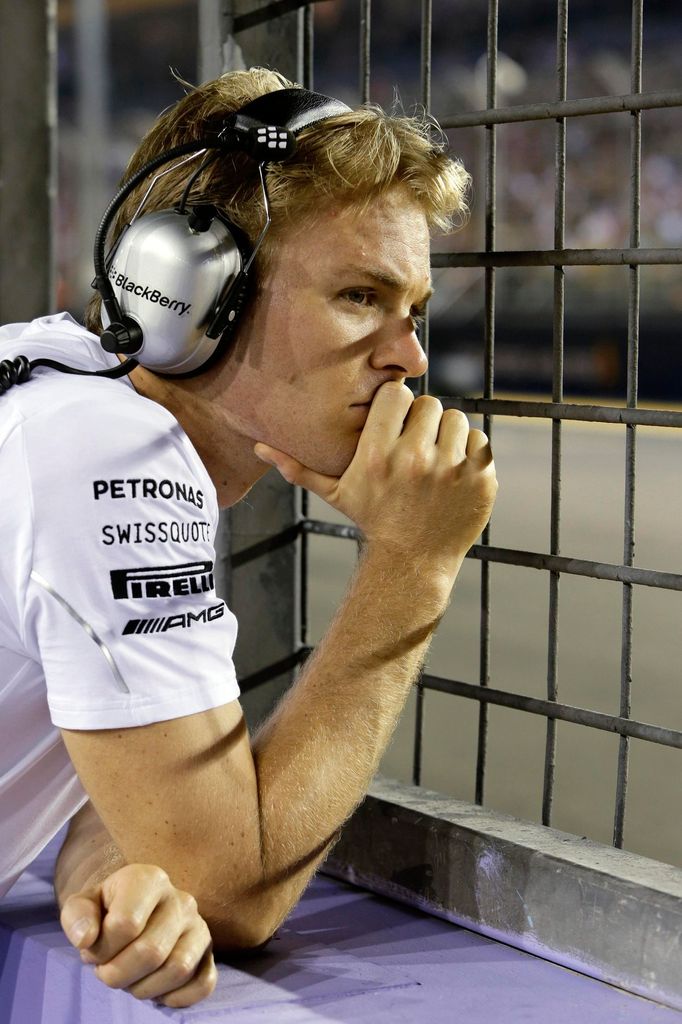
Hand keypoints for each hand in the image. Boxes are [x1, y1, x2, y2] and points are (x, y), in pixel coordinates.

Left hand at [60, 864, 215, 1007]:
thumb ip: (76, 916)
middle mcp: (181, 899)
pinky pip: (205, 983)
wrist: (131, 909)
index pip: (126, 924)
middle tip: (107, 970)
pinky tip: (157, 989)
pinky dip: (178, 997)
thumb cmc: (106, 909)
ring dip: (144, 988)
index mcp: (149, 879)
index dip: (101, 949)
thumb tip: (86, 939)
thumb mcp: (83, 905)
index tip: (93, 948)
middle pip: (151, 951)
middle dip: (118, 974)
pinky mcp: (209, 952)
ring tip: (130, 978)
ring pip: (178, 969)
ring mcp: (199, 926)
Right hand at [255, 382, 496, 575]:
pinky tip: (454, 471)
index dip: (396, 406)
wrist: (412, 562)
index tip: (394, 423)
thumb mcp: (335, 493)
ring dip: (448, 433)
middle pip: (429, 403)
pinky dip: (470, 452)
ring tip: (436, 455)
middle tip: (416, 443)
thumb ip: (300, 467)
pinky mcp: (480, 479)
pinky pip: (480, 441)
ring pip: (457, 418)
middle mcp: (415, 459)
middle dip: (422, 421)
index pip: (396, 394)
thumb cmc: (371, 521)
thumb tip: (258, 447)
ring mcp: (452, 470)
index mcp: (378, 454)